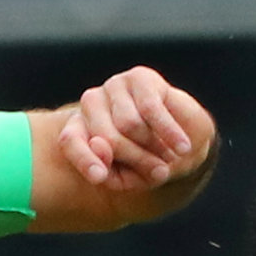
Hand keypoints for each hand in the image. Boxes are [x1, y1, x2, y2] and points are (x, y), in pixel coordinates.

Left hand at [55, 66, 212, 193]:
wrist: (184, 143)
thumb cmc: (149, 162)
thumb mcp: (128, 179)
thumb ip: (109, 172)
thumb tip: (98, 144)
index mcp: (80, 129)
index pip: (71, 141)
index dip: (84, 159)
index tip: (99, 177)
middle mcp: (91, 103)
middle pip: (108, 137)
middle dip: (137, 159)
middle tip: (160, 173)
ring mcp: (113, 86)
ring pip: (129, 124)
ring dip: (155, 147)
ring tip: (171, 157)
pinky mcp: (139, 77)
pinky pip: (151, 109)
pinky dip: (169, 132)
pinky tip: (182, 147)